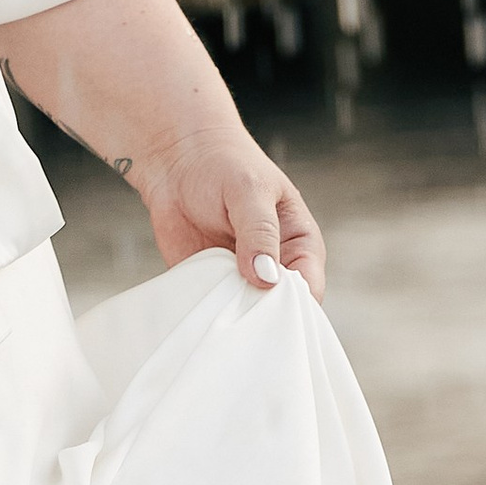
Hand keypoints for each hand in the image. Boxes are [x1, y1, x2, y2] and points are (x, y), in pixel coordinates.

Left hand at [134, 140, 324, 302]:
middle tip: (245, 326)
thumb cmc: (224, 165)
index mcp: (298, 245)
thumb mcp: (249, 191)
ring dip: (233, 320)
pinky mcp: (207, 281)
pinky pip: (210, 308)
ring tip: (220, 321)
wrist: (177, 158)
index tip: (275, 317)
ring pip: (243, 314)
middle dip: (264, 320)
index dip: (297, 307)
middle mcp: (272, 266)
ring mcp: (239, 276)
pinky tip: (197, 313)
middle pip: (278, 309)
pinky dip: (205, 314)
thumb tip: (266, 278)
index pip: (309, 287)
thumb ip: (259, 232)